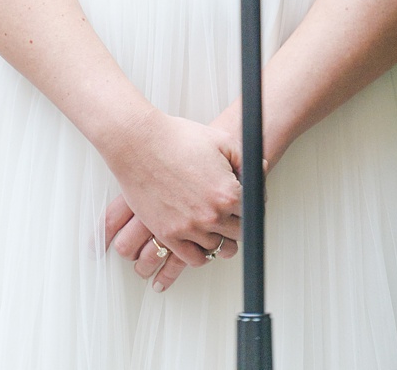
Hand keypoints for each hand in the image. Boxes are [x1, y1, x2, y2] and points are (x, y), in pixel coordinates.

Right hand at [98, 110, 242, 292]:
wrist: (137, 141)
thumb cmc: (174, 138)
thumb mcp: (220, 140)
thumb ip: (246, 159)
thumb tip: (259, 171)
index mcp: (227, 193)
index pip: (253, 212)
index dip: (248, 205)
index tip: (241, 203)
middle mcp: (211, 215)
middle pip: (238, 234)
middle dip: (236, 223)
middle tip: (228, 214)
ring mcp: (189, 227)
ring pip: (218, 248)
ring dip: (218, 237)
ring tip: (212, 225)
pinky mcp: (168, 234)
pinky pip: (194, 259)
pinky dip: (200, 253)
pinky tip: (198, 240)